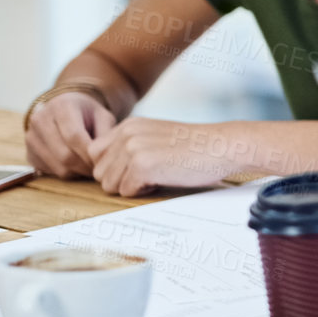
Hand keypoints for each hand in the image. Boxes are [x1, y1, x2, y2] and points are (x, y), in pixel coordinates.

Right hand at [24, 91, 114, 178]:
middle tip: (99, 169)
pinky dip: (67, 173)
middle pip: (65, 155)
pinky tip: (76, 166)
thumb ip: (106, 133)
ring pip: (58, 167)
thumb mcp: (103, 116)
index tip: (103, 160)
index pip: (74, 136)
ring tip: (90, 167)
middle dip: (85, 166)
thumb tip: (104, 158)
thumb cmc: (88, 113)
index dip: (90, 153)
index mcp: (61, 106)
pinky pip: (50, 172)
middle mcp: (40, 120)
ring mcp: (31, 138)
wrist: (65, 110)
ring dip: (78, 172)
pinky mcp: (29, 154)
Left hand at [87, 119, 244, 196]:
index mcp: (128, 125)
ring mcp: (133, 149)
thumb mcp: (155, 136)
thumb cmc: (194, 147)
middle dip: (121, 179)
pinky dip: (145, 191)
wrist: (222, 146)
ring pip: (110, 185)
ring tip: (159, 175)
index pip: (95, 155)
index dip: (114, 167)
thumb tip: (106, 172)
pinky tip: (165, 178)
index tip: (139, 168)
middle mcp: (126, 134)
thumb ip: (130, 146)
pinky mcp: (143, 166)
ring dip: (132, 186)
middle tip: (151, 173)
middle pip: (100, 173)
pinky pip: (127, 192)